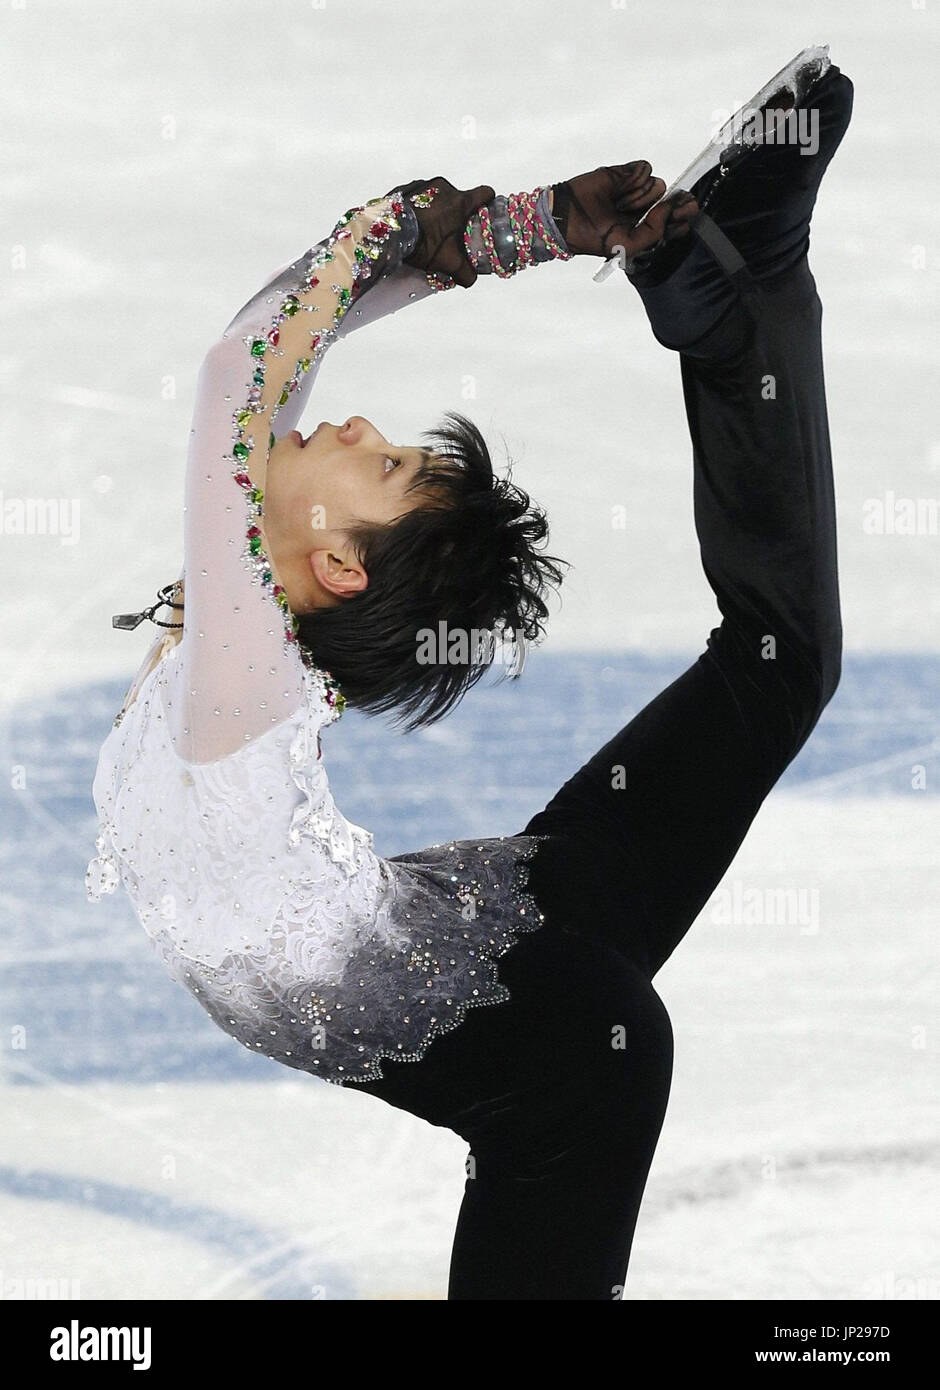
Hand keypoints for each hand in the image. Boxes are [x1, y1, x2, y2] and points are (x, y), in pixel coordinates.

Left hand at [395, 176, 495, 287]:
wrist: (389, 234)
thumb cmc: (422, 243)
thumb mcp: (447, 262)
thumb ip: (464, 272)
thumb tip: (471, 279)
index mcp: (460, 201)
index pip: (484, 193)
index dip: (488, 202)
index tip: (486, 211)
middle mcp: (444, 188)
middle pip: (460, 198)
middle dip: (459, 214)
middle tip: (453, 231)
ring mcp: (424, 185)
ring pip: (439, 196)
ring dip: (439, 210)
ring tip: (431, 229)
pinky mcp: (406, 188)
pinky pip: (420, 195)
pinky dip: (422, 207)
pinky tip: (416, 223)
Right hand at [553, 162, 698, 258]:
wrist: (568, 217)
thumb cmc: (594, 236)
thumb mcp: (629, 245)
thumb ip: (655, 232)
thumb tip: (669, 208)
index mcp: (648, 228)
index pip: (676, 220)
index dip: (684, 216)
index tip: (688, 212)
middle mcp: (646, 208)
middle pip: (674, 200)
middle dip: (675, 204)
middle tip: (673, 206)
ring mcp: (637, 189)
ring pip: (657, 185)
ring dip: (640, 196)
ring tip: (620, 205)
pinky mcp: (627, 173)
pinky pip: (645, 170)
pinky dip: (634, 180)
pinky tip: (620, 191)